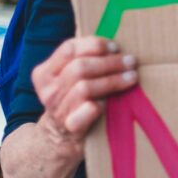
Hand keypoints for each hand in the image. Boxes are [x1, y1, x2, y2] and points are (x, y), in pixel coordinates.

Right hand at [32, 36, 138, 152]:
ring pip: (85, 87)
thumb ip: (83, 59)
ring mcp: (57, 108)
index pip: (69, 49)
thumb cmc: (73, 100)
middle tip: (131, 61)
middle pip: (80, 67)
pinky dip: (102, 104)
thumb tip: (113, 39)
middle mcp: (48, 90)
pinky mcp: (71, 126)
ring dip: (113, 80)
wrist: (59, 138)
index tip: (115, 47)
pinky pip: (89, 109)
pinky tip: (113, 101)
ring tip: (132, 77)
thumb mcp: (69, 78)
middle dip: (110, 62)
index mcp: (45, 72)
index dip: (94, 45)